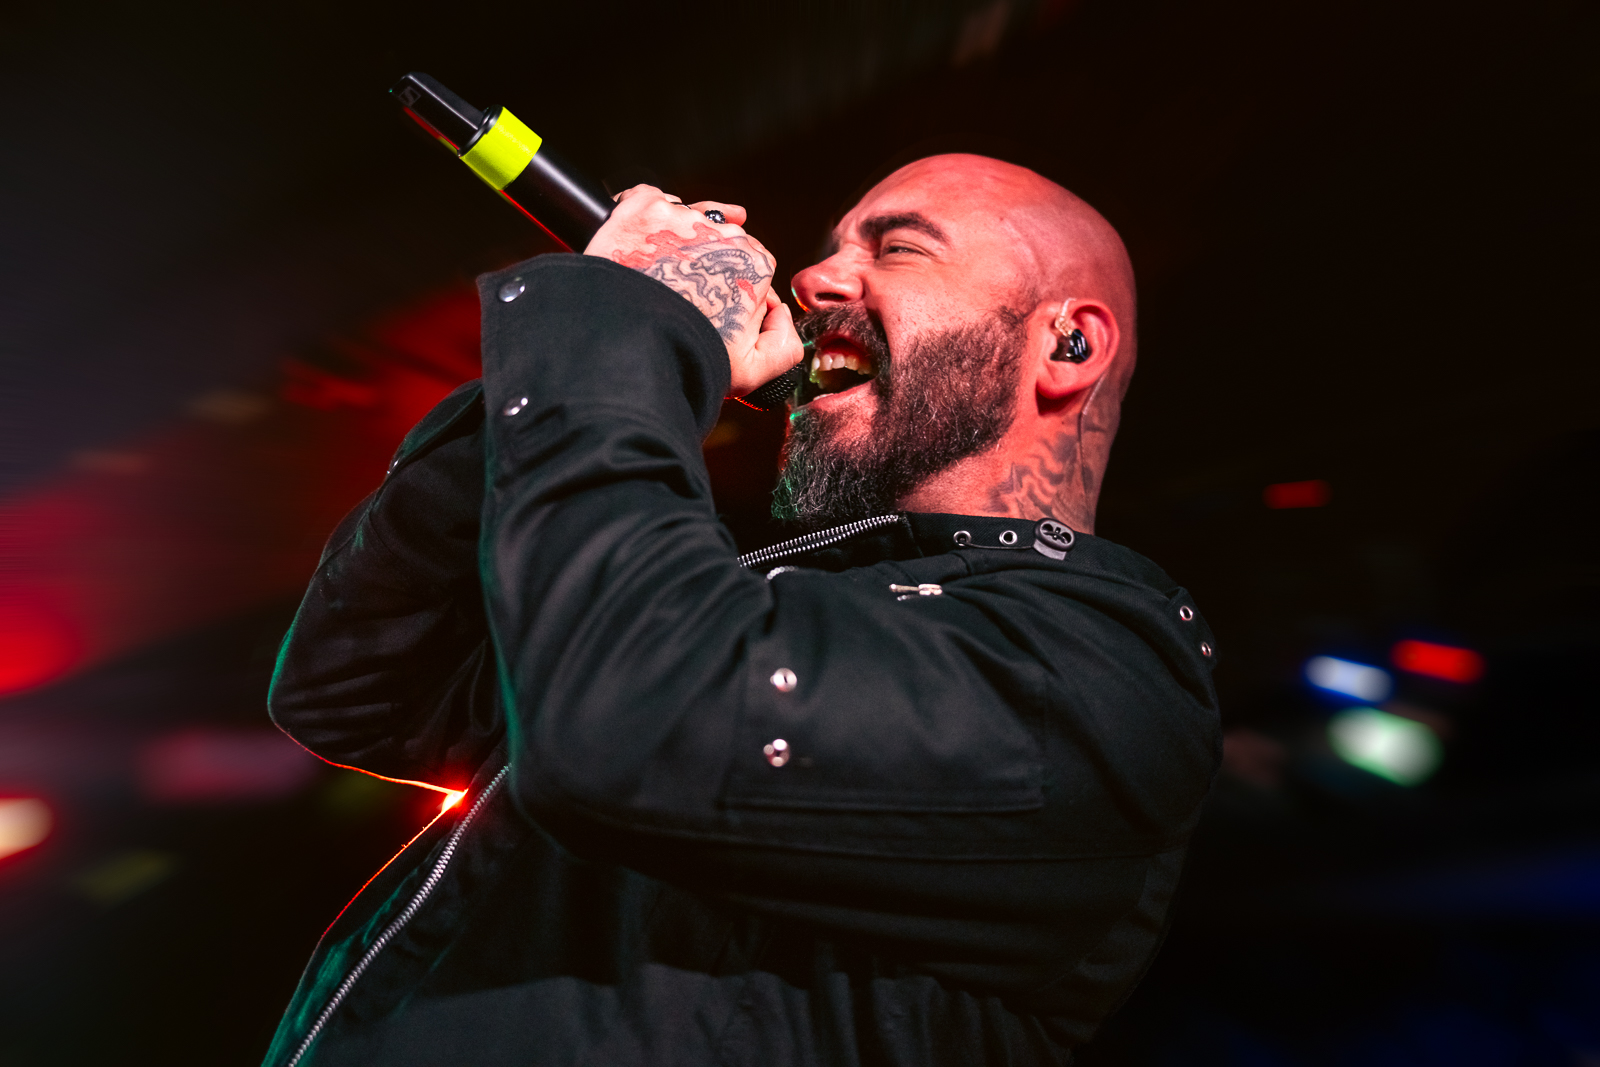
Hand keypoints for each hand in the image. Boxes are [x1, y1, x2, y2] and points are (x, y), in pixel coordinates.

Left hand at [585, 185, 802, 395]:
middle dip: (707, 260)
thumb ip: (784, 347)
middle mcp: (723, 233)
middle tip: (686, 289)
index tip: (718, 302)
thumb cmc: (685, 357)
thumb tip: (780, 313)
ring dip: (676, 238)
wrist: (627, 344)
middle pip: (719, 240)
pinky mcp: (642, 208)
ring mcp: (682, 218)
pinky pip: (648, 198)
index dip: (735, 284)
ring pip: (684, 221)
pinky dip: (645, 213)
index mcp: (755, 265)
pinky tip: (643, 234)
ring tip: (661, 264)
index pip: (752, 265)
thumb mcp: (752, 370)